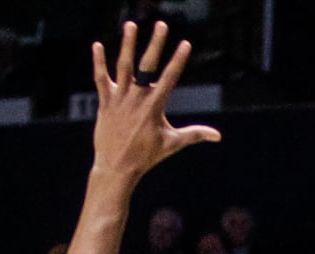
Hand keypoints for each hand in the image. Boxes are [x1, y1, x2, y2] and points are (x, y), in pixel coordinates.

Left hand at [90, 21, 219, 182]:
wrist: (116, 168)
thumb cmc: (146, 156)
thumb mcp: (172, 144)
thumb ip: (195, 134)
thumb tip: (217, 136)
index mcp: (154, 107)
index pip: (169, 78)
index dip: (178, 60)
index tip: (185, 43)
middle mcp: (137, 99)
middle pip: (147, 66)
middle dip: (155, 44)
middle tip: (161, 24)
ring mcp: (120, 99)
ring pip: (123, 67)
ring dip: (127, 45)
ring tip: (130, 25)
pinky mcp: (105, 102)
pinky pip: (100, 79)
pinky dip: (98, 62)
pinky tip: (97, 45)